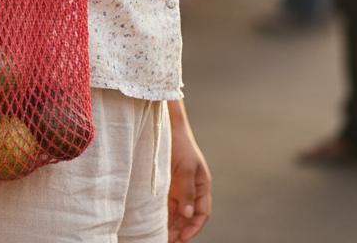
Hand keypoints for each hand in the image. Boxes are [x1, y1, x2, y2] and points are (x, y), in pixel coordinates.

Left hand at [168, 111, 211, 241]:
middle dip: (179, 230)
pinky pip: (166, 204)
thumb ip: (187, 192)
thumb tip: (188, 215)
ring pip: (176, 213)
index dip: (194, 227)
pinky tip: (154, 222)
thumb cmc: (179, 144)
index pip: (201, 213)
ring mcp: (178, 187)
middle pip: (188, 216)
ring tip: (160, 236)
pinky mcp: (166, 184)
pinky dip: (162, 215)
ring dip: (170, 225)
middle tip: (167, 241)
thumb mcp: (185, 168)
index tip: (182, 238)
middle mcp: (191, 189)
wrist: (164, 126)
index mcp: (202, 185)